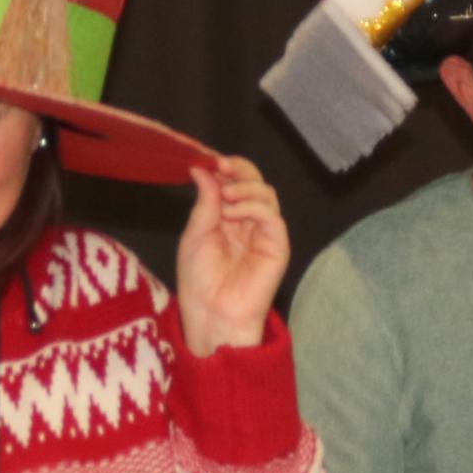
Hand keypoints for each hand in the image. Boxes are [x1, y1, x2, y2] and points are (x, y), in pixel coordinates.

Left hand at [175, 157, 286, 354]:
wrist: (211, 313)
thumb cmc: (199, 280)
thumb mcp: (195, 234)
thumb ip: (205, 202)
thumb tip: (203, 170)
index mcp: (228, 217)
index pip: (235, 182)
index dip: (227, 167)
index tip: (210, 160)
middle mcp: (248, 221)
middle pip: (255, 182)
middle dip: (239, 169)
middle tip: (221, 166)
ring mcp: (265, 232)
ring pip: (266, 193)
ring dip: (244, 188)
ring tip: (224, 198)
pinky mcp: (277, 244)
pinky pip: (271, 215)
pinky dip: (252, 206)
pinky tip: (233, 213)